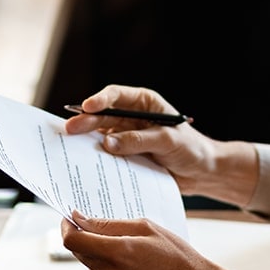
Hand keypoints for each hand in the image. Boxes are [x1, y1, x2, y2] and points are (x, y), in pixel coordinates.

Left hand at [62, 211, 239, 269]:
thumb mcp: (146, 228)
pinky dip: (111, 269)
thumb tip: (80, 219)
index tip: (70, 217)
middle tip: (102, 227)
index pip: (72, 240)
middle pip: (79, 253)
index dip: (66, 226)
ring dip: (100, 254)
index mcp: (117, 253)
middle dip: (85, 237)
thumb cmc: (177, 256)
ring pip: (91, 266)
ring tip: (131, 250)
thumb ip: (109, 224)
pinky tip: (134, 266)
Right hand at [64, 85, 257, 202]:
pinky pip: (106, 156)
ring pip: (100, 136)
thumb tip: (108, 143)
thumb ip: (139, 140)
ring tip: (68, 147)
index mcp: (144, 104)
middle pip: (103, 116)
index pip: (117, 96)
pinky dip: (94, 159)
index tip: (88, 107)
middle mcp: (131, 118)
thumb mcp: (168, 141)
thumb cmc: (191, 149)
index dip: (101, 100)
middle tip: (70, 129)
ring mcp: (126, 137)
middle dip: (86, 121)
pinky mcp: (125, 157)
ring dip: (85, 141)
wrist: (201, 173)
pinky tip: (81, 163)